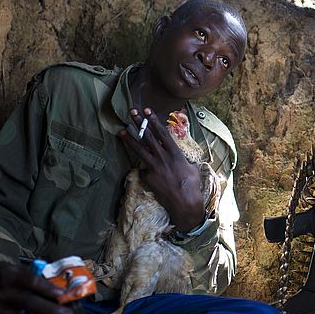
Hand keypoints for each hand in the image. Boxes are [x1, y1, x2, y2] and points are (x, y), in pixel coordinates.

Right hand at [0, 264, 73, 313]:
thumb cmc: (10, 277)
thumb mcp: (21, 272)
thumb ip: (38, 283)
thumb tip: (61, 295)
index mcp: (11, 276)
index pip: (33, 281)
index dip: (48, 289)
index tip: (63, 295)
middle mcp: (2, 292)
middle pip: (29, 302)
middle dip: (51, 311)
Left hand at [119, 107, 204, 231]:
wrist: (185, 203)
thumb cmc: (192, 185)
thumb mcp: (191, 167)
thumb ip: (181, 159)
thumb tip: (178, 156)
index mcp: (175, 153)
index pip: (162, 132)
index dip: (154, 120)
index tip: (147, 111)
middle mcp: (162, 157)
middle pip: (148, 137)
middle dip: (139, 123)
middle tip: (132, 112)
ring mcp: (154, 167)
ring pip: (139, 150)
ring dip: (130, 139)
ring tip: (121, 130)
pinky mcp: (148, 177)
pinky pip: (144, 170)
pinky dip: (145, 170)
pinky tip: (151, 175)